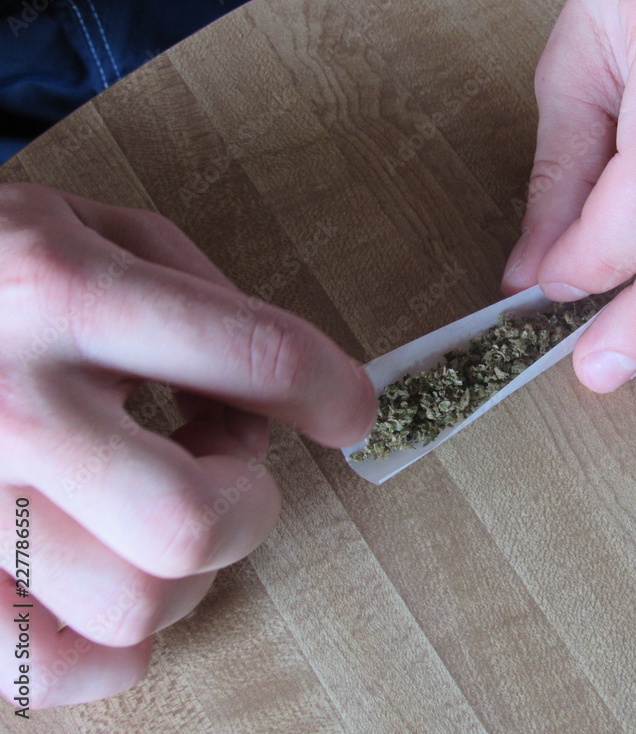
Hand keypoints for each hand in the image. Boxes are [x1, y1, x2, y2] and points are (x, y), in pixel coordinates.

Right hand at [0, 183, 375, 707]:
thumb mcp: (84, 221)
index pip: (256, 356)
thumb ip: (192, 288)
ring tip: (153, 512)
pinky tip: (108, 581)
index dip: (334, 392)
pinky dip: (110, 646)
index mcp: (63, 291)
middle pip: (194, 519)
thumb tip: (273, 387)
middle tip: (231, 468)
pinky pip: (46, 666)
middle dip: (250, 504)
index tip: (350, 411)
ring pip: (132, 606)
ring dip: (186, 571)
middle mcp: (9, 402)